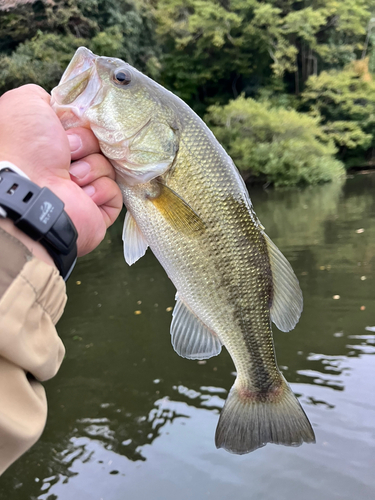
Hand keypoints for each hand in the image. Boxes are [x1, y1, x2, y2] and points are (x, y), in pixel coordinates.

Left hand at [0, 84, 122, 255]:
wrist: (33, 191)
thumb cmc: (25, 148)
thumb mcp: (25, 105)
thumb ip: (41, 98)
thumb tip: (59, 109)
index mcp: (49, 146)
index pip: (82, 128)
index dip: (80, 124)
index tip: (71, 125)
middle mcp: (64, 169)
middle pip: (98, 146)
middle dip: (86, 145)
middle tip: (68, 151)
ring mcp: (81, 192)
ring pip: (108, 167)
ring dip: (92, 167)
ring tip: (71, 177)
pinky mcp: (97, 211)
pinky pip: (115, 192)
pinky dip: (102, 189)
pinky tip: (83, 194)